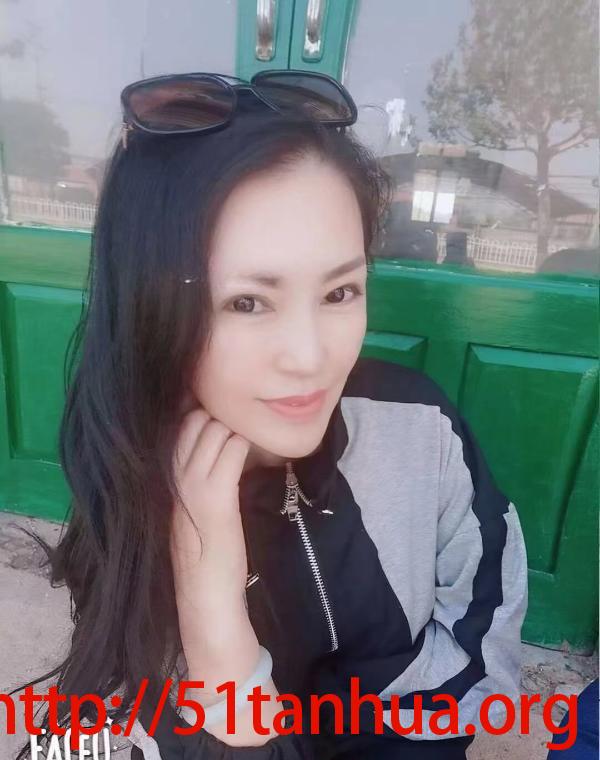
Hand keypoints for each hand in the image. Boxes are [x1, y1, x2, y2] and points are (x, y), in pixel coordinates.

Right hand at [170, 400, 251, 637]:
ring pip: (218, 428)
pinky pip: (235, 449)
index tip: (229, 417)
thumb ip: (196, 470)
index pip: (182, 419)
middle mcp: (174, 471)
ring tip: (252, 444)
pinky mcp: (217, 495)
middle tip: (244, 431)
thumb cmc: (204, 547)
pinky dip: (249, 445)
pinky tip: (259, 455)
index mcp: (167, 471)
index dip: (206, 412)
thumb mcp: (191, 501)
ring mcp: (193, 482)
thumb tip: (216, 439)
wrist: (204, 591)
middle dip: (225, 418)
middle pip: (199, 418)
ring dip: (239, 430)